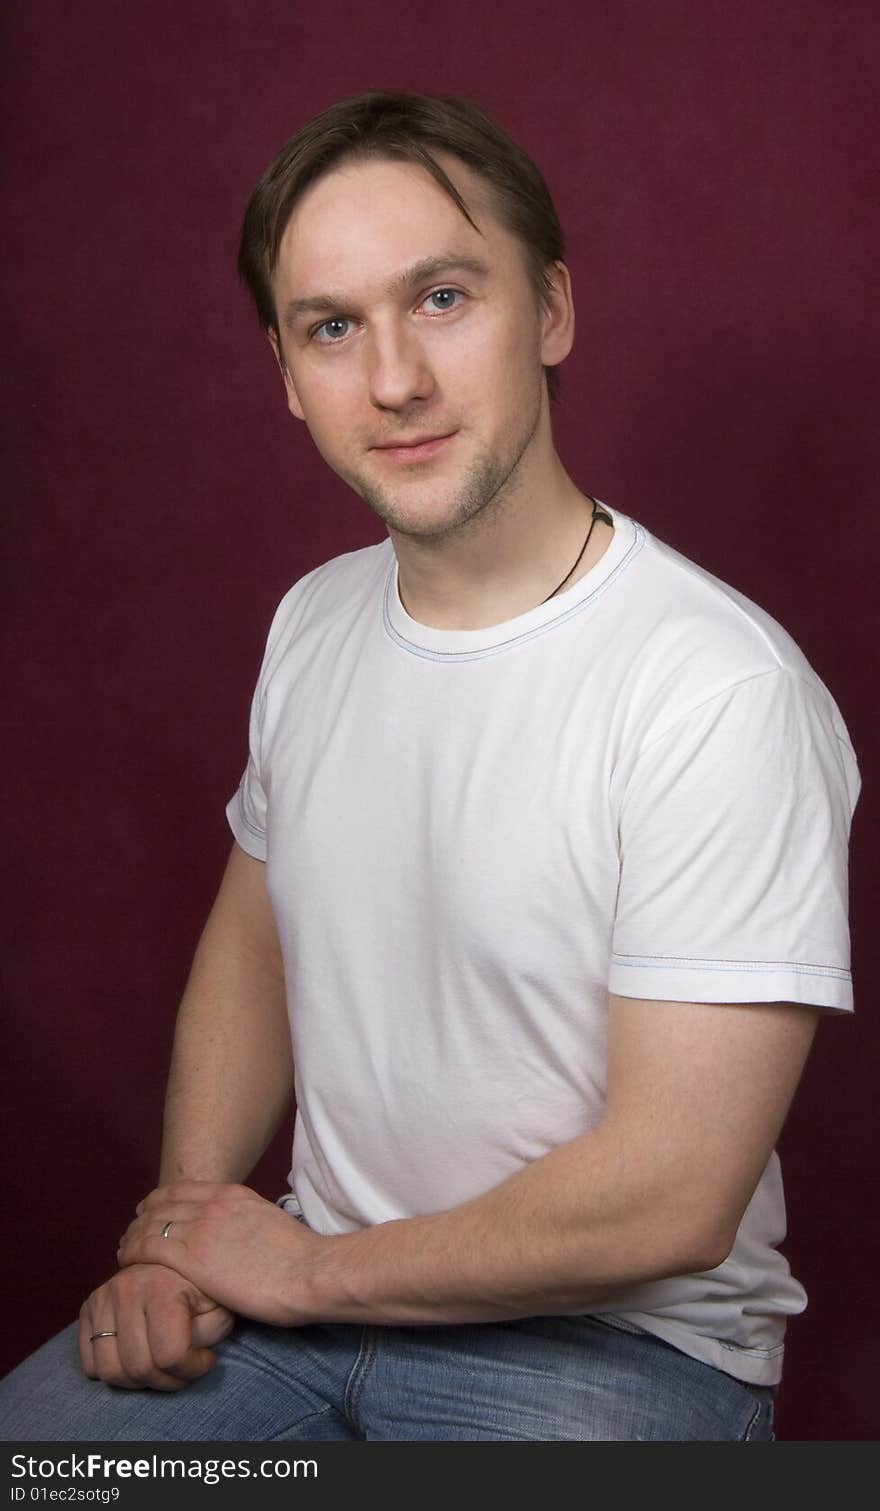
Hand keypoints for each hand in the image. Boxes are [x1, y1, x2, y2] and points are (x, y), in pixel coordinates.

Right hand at [78, 1262, 234, 1390]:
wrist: (172, 1260)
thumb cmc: (201, 1288)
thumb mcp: (218, 1305)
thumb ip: (209, 1332)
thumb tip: (190, 1350)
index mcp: (161, 1287)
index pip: (169, 1355)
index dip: (192, 1369)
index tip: (206, 1360)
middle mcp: (125, 1289)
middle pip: (137, 1368)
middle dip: (166, 1381)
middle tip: (183, 1370)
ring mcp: (102, 1298)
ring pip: (109, 1371)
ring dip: (138, 1382)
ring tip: (160, 1367)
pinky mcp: (88, 1309)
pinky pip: (90, 1364)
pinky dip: (114, 1371)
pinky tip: (138, 1357)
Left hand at [117, 1181, 323, 1325]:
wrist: (311, 1273)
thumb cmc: (301, 1261)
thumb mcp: (271, 1226)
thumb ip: (247, 1224)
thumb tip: (240, 1238)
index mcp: (234, 1195)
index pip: (181, 1189)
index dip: (159, 1201)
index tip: (150, 1214)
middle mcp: (213, 1204)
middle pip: (160, 1204)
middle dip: (141, 1218)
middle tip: (131, 1235)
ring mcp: (201, 1228)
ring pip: (149, 1224)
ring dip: (132, 1237)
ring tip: (125, 1252)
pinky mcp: (192, 1258)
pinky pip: (148, 1248)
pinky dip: (132, 1253)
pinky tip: (128, 1264)